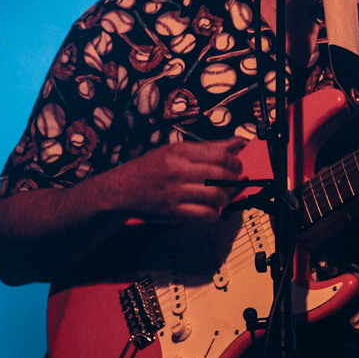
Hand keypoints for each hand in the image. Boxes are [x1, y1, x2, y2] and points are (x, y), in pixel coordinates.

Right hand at [110, 137, 244, 223]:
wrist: (121, 189)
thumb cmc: (151, 168)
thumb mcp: (176, 150)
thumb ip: (208, 147)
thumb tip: (237, 143)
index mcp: (180, 152)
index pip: (220, 155)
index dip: (235, 162)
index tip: (236, 166)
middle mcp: (178, 170)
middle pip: (221, 175)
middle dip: (234, 180)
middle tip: (233, 182)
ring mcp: (176, 192)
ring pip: (216, 196)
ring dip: (226, 198)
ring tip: (222, 196)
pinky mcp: (173, 212)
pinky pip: (204, 214)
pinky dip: (214, 213)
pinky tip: (211, 209)